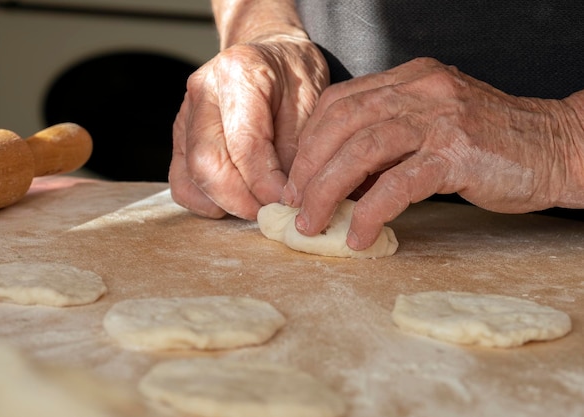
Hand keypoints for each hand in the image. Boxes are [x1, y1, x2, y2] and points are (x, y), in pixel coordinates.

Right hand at [169, 35, 328, 219]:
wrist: (271, 55)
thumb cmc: (294, 76)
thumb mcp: (312, 101)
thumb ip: (297, 147)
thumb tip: (283, 196)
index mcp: (238, 73)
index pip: (244, 145)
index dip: (265, 184)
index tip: (288, 203)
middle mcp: (202, 91)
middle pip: (206, 164)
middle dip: (241, 201)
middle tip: (272, 213)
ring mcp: (184, 115)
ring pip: (190, 177)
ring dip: (225, 203)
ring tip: (258, 206)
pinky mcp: (180, 137)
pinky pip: (181, 182)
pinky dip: (206, 201)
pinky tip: (235, 199)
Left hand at [283, 57, 583, 249]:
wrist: (556, 147)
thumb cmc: (490, 144)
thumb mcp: (431, 129)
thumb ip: (387, 146)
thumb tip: (337, 184)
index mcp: (409, 79)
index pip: (339, 102)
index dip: (309, 142)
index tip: (296, 177)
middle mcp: (420, 90)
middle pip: (341, 123)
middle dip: (308, 168)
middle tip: (295, 204)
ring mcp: (439, 118)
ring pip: (361, 150)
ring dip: (327, 190)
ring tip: (313, 222)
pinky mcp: (457, 153)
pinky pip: (397, 184)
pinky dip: (370, 212)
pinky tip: (358, 235)